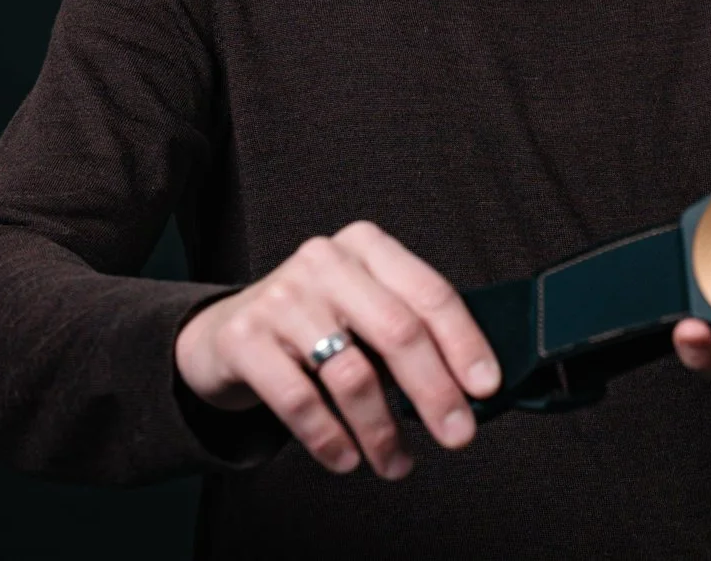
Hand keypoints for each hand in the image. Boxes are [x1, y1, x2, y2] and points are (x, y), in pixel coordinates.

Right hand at [173, 221, 501, 478]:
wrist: (224, 335)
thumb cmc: (314, 328)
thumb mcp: (363, 312)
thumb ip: (409, 335)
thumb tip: (468, 391)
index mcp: (366, 247)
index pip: (429, 293)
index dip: (464, 343)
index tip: (486, 387)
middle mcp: (325, 261)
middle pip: (398, 332)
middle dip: (435, 392)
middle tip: (458, 436)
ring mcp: (281, 296)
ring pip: (352, 373)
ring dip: (381, 431)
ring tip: (395, 463)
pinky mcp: (243, 337)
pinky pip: (299, 400)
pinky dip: (330, 439)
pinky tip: (345, 459)